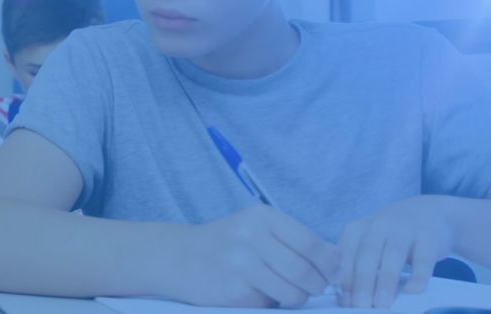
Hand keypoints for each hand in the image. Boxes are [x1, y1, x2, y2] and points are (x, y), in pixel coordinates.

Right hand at [171, 205, 339, 307]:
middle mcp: (251, 237)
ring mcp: (241, 264)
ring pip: (292, 292)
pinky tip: (259, 292)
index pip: (311, 243)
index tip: (332, 273)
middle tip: (312, 287)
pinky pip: (270, 303)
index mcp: (262, 217)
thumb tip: (340, 258)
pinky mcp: (234, 290)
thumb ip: (296, 240)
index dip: (329, 263)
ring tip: (288, 292)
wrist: (180, 257)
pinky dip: (272, 302)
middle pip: (304, 271)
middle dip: (317, 285)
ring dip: (298, 298)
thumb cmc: (227, 243)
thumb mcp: (258, 228)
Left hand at [337, 195, 452, 308]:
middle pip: (367, 255)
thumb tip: (345, 298)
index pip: (346, 255)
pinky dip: (418, 275)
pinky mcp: (429, 238)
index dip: (345, 278)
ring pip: (392, 255)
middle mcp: (378, 226)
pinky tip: (412, 291)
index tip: (344, 301)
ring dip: (386, 281)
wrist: (429, 213)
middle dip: (362, 282)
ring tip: (382, 304)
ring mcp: (405, 230)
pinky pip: (423, 258)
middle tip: (361, 305)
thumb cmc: (390, 237)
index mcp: (357, 229)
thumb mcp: (368, 244)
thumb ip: (355, 266)